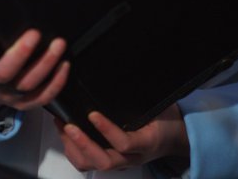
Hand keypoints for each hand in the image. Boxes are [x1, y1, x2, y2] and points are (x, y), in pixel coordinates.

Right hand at [0, 17, 68, 125]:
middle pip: (6, 72)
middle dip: (21, 53)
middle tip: (34, 33)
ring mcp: (9, 94)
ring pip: (29, 84)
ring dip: (46, 64)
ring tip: (58, 44)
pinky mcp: (24, 102)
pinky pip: (42, 98)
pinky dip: (56, 84)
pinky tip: (65, 66)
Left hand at [58, 105, 188, 171]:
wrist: (175, 136)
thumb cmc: (165, 120)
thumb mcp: (158, 106)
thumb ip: (142, 97)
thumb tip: (126, 71)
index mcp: (146, 142)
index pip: (125, 143)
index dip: (107, 130)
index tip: (93, 114)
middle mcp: (132, 157)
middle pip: (104, 161)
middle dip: (82, 144)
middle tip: (69, 125)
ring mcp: (121, 162)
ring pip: (92, 165)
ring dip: (74, 148)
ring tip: (63, 127)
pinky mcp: (111, 160)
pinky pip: (88, 163)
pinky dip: (73, 150)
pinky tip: (66, 133)